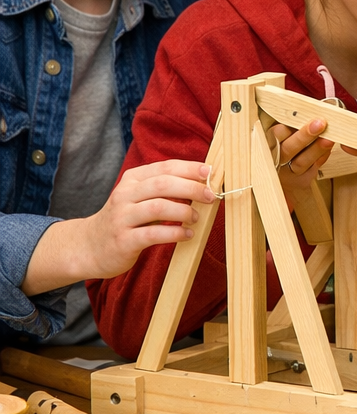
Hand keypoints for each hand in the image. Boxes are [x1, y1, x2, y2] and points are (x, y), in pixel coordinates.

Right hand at [24, 160, 215, 293]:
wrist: (89, 246)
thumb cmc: (125, 219)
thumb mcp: (139, 196)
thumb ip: (164, 188)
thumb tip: (202, 182)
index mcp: (132, 179)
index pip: (164, 167)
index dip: (189, 168)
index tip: (210, 172)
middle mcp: (125, 195)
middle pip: (162, 184)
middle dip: (191, 188)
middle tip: (210, 196)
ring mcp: (122, 217)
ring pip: (157, 207)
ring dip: (183, 211)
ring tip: (196, 217)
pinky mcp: (123, 240)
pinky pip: (153, 234)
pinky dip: (174, 233)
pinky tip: (187, 235)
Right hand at [270, 118, 332, 207]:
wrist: (284, 175)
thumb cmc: (285, 145)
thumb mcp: (281, 134)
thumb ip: (291, 123)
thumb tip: (312, 108)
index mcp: (268, 143)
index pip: (276, 135)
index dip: (288, 127)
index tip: (301, 116)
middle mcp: (276, 159)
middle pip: (288, 149)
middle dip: (305, 135)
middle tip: (320, 123)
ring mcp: (288, 172)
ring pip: (301, 162)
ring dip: (317, 149)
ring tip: (329, 139)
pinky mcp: (300, 180)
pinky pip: (313, 169)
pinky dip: (322, 157)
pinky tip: (329, 148)